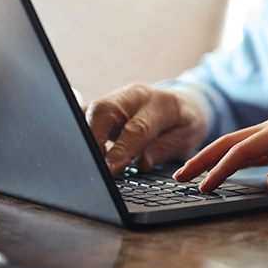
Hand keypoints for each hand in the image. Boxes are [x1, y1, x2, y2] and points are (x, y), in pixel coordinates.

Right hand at [84, 82, 206, 175]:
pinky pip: (87, 114)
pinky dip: (81, 132)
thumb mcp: (186, 139)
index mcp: (161, 103)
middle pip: (105, 110)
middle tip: (93, 167)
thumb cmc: (185, 123)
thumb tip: (141, 162)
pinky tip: (83, 150)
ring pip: (91, 110)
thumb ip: (164, 149)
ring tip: (87, 161)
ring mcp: (118, 97)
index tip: (109, 171)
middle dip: (93, 139)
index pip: (137, 127)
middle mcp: (136, 95)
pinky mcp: (106, 105)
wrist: (183, 104)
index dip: (121, 151)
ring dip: (84, 136)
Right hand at [174, 115, 267, 191]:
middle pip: (230, 142)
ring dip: (213, 159)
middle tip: (179, 176)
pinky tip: (220, 170)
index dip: (221, 168)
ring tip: (191, 173)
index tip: (205, 185)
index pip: (242, 149)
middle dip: (204, 158)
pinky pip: (248, 153)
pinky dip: (230, 161)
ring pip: (236, 146)